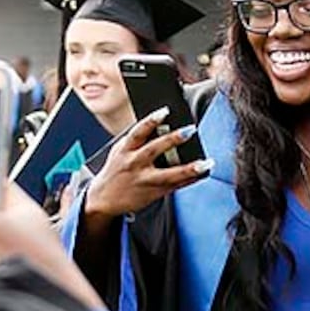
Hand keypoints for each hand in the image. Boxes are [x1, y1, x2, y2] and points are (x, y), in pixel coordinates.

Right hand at [83, 108, 212, 222]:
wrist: (103, 199)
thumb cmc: (118, 169)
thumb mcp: (120, 152)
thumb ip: (138, 141)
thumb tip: (163, 126)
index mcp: (124, 150)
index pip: (137, 132)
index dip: (151, 120)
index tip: (165, 111)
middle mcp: (134, 164)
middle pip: (154, 150)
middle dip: (172, 139)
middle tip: (190, 129)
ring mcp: (144, 180)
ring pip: (169, 174)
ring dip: (189, 169)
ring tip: (206, 163)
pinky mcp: (153, 193)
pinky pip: (175, 185)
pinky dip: (190, 179)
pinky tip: (202, 173)